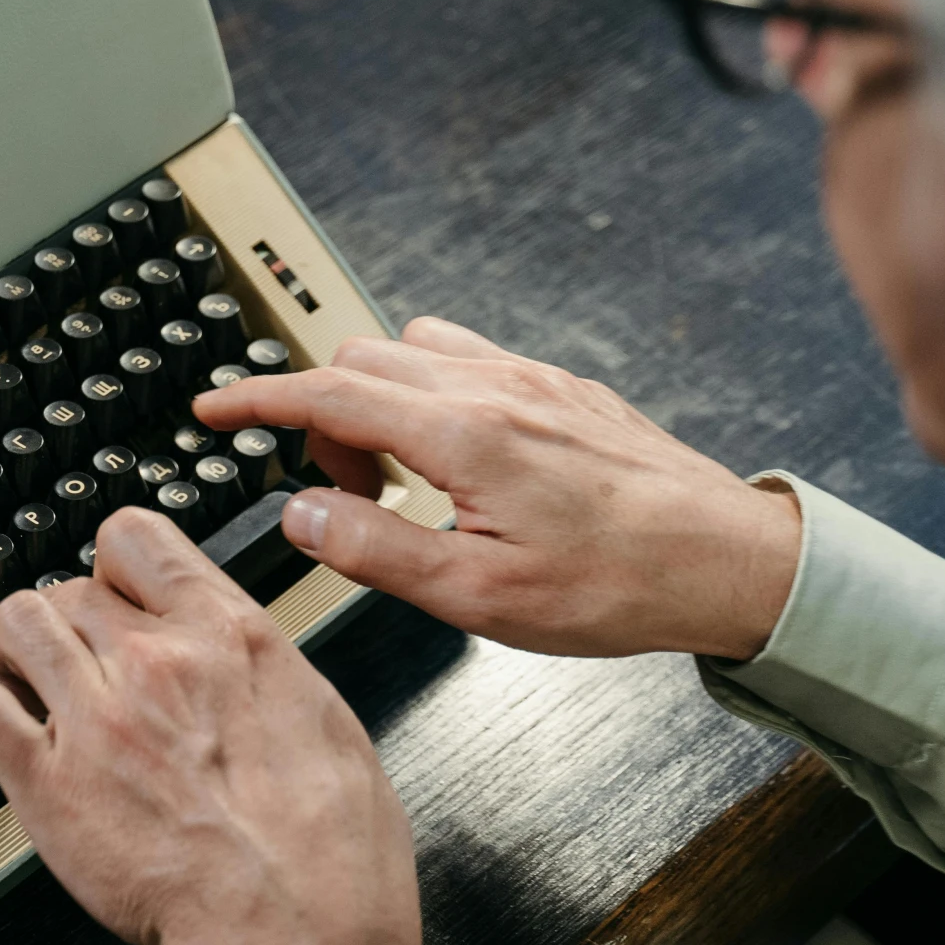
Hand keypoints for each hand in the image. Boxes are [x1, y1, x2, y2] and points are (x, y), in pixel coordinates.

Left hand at [0, 509, 423, 944]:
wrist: (296, 934)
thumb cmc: (330, 857)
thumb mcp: (323, 724)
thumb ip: (261, 677)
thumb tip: (240, 667)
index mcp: (230, 637)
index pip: (134, 538)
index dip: (112, 568)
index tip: (114, 597)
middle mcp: (156, 663)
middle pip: (68, 589)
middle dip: (67, 627)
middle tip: (75, 671)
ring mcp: (96, 717)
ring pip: (14, 625)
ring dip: (15, 656)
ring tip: (28, 691)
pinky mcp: (48, 783)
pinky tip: (5, 744)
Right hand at [193, 317, 802, 659]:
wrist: (730, 563)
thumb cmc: (620, 585)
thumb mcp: (477, 597)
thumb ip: (374, 549)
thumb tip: (302, 516)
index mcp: (464, 435)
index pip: (327, 390)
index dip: (257, 397)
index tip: (214, 407)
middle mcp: (495, 388)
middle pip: (360, 358)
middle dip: (324, 415)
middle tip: (344, 493)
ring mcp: (532, 378)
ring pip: (412, 348)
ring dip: (379, 398)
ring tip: (403, 480)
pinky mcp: (562, 386)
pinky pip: (467, 357)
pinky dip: (431, 392)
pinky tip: (458, 460)